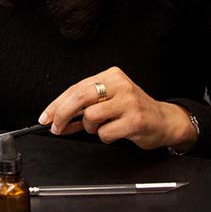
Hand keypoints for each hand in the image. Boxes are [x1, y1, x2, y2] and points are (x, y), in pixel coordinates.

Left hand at [37, 66, 193, 149]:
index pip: (76, 88)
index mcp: (111, 75)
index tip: (46, 117)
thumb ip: (85, 106)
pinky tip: (115, 132)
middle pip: (79, 97)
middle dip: (62, 115)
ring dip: (90, 128)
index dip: (57, 104)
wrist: (164, 121)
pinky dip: (105, 137)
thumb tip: (57, 118)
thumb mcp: (109, 101)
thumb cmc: (133, 111)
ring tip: (101, 127)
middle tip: (56, 127)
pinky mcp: (135, 119)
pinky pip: (105, 132)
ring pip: (91, 116)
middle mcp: (120, 84)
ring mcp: (128, 101)